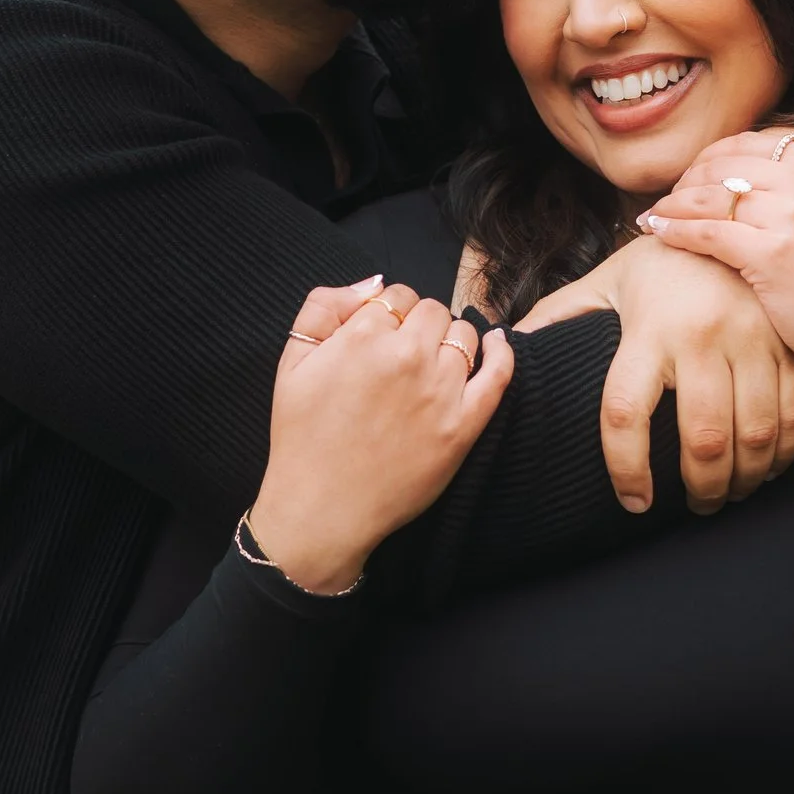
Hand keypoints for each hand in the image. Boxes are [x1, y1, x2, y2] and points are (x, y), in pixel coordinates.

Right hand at [247, 278, 514, 591]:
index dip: (388, 313)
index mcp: (363, 337)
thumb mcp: (291, 363)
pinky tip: (496, 344)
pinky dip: (502, 351)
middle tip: (401, 355)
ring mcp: (440, 391)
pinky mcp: (463, 425)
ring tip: (431, 364)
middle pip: (431, 310)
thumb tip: (372, 283)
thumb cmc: (303, 439)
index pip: (395, 296)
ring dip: (450, 339)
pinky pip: (500, 372)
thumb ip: (324, 308)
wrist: (323, 509)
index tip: (381, 336)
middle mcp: (407, 357)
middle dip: (417, 324)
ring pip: (464, 334)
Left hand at [522, 236, 793, 516]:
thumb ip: (559, 316)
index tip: (634, 501)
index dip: (626, 468)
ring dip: (744, 479)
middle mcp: (702, 335)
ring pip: (755, 435)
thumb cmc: (663, 261)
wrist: (737, 213)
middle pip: (704, 440)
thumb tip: (508, 346)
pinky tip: (768, 466)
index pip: (625, 414)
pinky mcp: (791, 343)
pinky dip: (785, 453)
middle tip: (697, 505)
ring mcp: (753, 340)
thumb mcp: (607, 281)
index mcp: (649, 328)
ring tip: (731, 492)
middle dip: (702, 489)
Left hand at [636, 108, 793, 429]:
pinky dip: (676, 230)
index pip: (752, 147)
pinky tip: (658, 233)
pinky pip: (708, 232)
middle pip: (725, 167)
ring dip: (674, 203)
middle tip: (667, 198)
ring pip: (711, 196)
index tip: (695, 178)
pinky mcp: (768, 256)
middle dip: (688, 180)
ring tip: (655, 215)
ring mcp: (788, 219)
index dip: (715, 160)